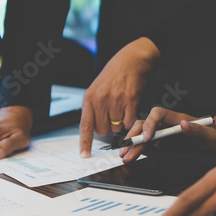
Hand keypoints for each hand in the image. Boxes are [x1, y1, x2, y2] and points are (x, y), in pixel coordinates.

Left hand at [79, 37, 159, 157]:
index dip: (85, 142)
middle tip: (112, 114)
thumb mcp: (97, 88)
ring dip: (120, 122)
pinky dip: (130, 119)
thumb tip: (94, 128)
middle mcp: (101, 100)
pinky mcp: (130, 101)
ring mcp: (116, 101)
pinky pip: (129, 122)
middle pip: (103, 130)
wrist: (131, 61)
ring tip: (121, 106)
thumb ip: (94, 107)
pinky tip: (129, 107)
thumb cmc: (114, 74)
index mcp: (90, 97)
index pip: (85, 125)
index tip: (84, 154)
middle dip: (108, 126)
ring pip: (117, 128)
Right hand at [119, 107, 215, 162]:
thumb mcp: (211, 136)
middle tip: (127, 151)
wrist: (215, 145)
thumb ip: (198, 130)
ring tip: (125, 157)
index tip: (148, 138)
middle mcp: (167, 125)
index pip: (158, 114)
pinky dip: (138, 151)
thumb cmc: (214, 137)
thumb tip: (185, 125)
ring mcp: (163, 135)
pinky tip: (133, 157)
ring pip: (142, 135)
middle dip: (134, 137)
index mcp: (177, 119)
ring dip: (132, 146)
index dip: (150, 124)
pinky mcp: (162, 145)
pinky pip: (147, 146)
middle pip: (144, 124)